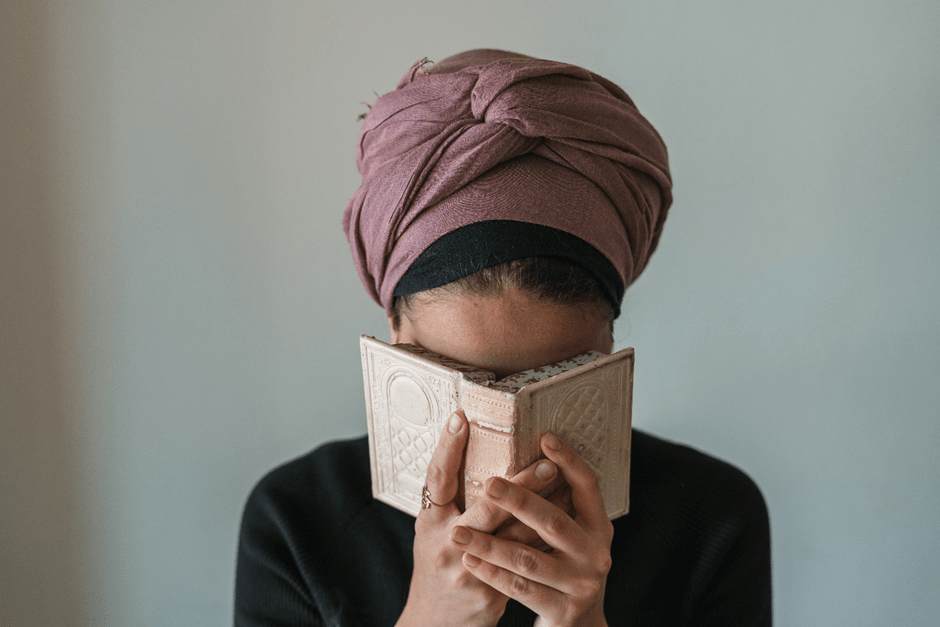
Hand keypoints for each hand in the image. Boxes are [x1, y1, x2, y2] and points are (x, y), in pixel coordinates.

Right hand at [395, 412, 563, 626]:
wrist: (435, 624)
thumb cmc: (438, 565)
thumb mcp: (433, 531)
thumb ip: (453, 500)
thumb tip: (479, 450)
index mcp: (428, 523)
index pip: (436, 478)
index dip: (447, 447)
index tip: (460, 417)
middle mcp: (445, 544)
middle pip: (487, 508)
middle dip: (521, 485)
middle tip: (547, 462)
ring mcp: (467, 571)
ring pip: (515, 536)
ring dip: (545, 510)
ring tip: (567, 488)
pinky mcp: (489, 593)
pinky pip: (525, 562)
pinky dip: (545, 539)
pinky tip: (564, 522)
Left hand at [450, 432, 613, 626]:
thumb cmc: (565, 568)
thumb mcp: (571, 536)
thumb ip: (556, 506)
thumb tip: (526, 458)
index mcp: (599, 526)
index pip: (587, 485)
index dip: (569, 460)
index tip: (544, 437)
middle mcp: (596, 553)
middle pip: (554, 520)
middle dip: (520, 500)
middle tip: (490, 484)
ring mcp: (581, 584)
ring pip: (528, 558)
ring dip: (490, 545)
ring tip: (458, 533)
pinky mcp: (563, 610)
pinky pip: (520, 589)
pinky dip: (492, 573)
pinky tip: (471, 560)